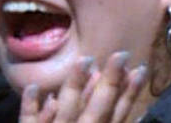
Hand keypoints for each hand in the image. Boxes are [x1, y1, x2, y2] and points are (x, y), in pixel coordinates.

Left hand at [20, 53, 147, 122]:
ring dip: (75, 85)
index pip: (118, 115)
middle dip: (110, 82)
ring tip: (85, 59)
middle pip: (98, 108)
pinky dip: (30, 106)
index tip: (140, 69)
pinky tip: (33, 86)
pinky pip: (29, 122)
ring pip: (67, 110)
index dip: (130, 93)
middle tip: (121, 54)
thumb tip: (138, 115)